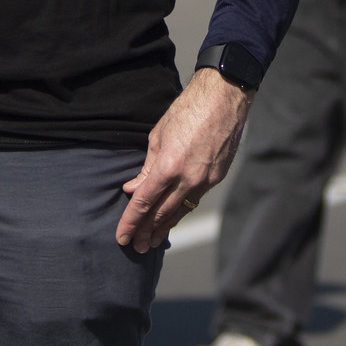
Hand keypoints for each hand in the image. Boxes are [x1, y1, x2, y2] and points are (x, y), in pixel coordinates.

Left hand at [116, 68, 252, 252]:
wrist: (223, 99)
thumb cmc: (187, 110)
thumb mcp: (158, 136)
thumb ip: (146, 167)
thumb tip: (133, 189)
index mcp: (168, 166)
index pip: (143, 202)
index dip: (130, 222)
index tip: (122, 236)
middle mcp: (187, 179)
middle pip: (161, 214)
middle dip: (146, 232)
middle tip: (136, 247)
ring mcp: (204, 181)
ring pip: (180, 211)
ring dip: (164, 228)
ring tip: (152, 241)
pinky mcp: (216, 178)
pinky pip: (194, 201)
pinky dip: (181, 212)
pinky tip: (173, 219)